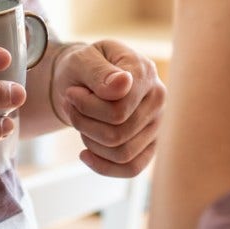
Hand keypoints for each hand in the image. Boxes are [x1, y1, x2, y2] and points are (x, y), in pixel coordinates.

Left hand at [50, 40, 166, 176]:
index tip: (72, 93)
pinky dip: (103, 166)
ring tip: (81, 122)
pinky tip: (84, 153)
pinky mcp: (150, 144)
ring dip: (90, 142)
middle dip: (84, 124)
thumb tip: (123, 84)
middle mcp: (158, 98)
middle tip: (71, 107)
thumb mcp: (82, 59)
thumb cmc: (83, 67)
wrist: (84, 79)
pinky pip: (131, 169)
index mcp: (144, 72)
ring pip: (122, 153)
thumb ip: (100, 71)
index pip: (118, 109)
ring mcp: (157, 123)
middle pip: (118, 134)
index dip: (87, 107)